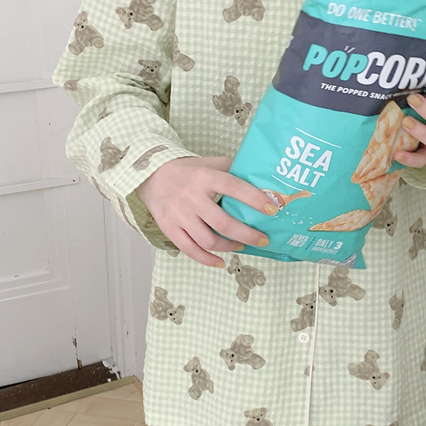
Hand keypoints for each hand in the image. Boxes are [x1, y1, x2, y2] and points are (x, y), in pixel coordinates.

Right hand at [135, 156, 276, 267]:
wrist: (152, 176)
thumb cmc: (189, 171)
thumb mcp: (210, 163)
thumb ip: (233, 170)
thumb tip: (262, 181)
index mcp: (205, 178)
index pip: (234, 188)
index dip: (254, 199)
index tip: (273, 210)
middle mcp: (192, 197)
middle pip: (223, 223)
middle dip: (247, 234)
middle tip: (263, 239)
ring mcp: (179, 215)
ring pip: (208, 240)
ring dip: (230, 246)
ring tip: (242, 245)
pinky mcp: (169, 228)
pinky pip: (190, 250)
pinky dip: (207, 260)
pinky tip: (220, 262)